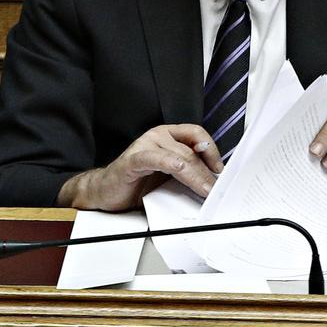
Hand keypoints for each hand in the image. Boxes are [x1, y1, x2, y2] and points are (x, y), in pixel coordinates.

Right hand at [57, 124, 222, 211]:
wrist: (105, 192)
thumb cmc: (136, 182)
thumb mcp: (168, 175)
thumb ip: (186, 172)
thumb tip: (213, 182)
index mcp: (168, 136)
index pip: (197, 135)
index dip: (212, 150)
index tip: (221, 169)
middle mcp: (158, 136)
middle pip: (191, 151)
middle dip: (207, 172)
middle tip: (217, 188)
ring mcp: (145, 145)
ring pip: (179, 157)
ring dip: (196, 175)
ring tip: (206, 190)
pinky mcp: (134, 159)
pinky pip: (156, 159)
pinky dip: (171, 165)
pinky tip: (180, 171)